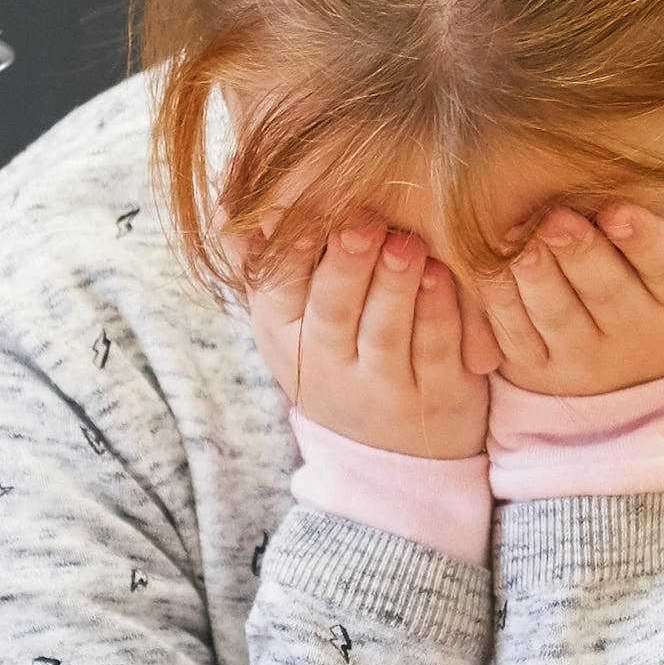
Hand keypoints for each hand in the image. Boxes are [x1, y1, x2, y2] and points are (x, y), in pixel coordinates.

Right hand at [244, 214, 487, 457]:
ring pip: (385, 334)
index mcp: (284, 334)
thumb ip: (261, 260)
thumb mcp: (286, 318)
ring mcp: (383, 389)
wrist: (386, 454)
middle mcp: (328, 367)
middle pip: (333, 312)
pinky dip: (439, 316)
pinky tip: (442, 277)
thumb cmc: (334, 354)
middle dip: (346, 266)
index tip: (303, 211)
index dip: (293, 251)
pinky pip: (435, 355)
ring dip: (395, 286)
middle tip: (362, 223)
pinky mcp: (437, 399)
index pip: (280, 288)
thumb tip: (221, 210)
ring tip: (406, 243)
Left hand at [469, 178, 663, 397]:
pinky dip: (501, 304)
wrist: (657, 390)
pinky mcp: (540, 370)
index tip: (619, 211)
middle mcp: (638, 337)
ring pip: (558, 316)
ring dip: (538, 280)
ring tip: (523, 247)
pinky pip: (517, 337)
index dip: (645, 240)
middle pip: (608, 292)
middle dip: (582, 255)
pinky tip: (490, 268)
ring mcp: (585, 358)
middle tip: (557, 221)